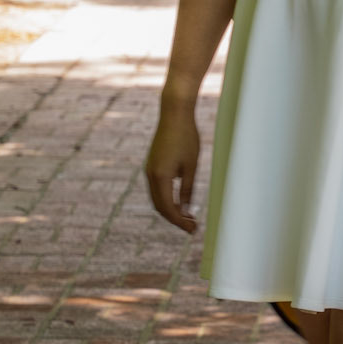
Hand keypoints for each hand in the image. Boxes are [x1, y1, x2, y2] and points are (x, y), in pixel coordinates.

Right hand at [145, 102, 199, 233]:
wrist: (174, 114)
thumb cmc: (187, 138)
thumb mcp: (191, 166)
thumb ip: (187, 189)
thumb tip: (186, 210)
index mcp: (160, 177)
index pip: (168, 208)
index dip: (180, 222)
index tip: (193, 229)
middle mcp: (151, 175)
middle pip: (160, 206)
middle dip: (175, 219)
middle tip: (192, 226)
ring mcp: (149, 169)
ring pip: (157, 198)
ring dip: (170, 210)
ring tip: (188, 217)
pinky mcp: (152, 164)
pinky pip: (157, 188)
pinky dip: (166, 199)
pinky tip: (180, 201)